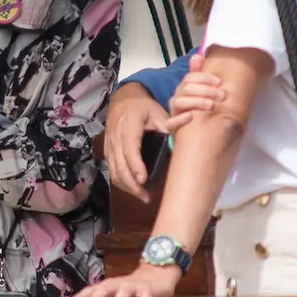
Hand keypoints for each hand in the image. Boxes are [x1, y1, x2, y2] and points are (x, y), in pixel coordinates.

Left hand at [68, 263, 180, 296]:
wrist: (156, 274)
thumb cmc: (132, 289)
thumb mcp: (116, 295)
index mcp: (110, 287)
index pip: (93, 289)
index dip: (82, 296)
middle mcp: (119, 285)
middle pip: (106, 289)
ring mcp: (134, 287)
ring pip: (124, 292)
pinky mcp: (149, 290)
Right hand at [105, 83, 170, 200]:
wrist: (123, 99)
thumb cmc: (142, 107)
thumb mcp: (157, 112)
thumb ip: (170, 125)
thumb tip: (188, 131)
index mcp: (129, 127)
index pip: (130, 150)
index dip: (136, 166)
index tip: (144, 180)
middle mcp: (116, 138)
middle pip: (120, 166)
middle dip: (132, 184)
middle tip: (147, 197)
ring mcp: (110, 146)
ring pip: (114, 171)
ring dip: (127, 187)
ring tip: (143, 196)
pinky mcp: (108, 152)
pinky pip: (112, 170)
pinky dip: (122, 182)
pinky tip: (134, 189)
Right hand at [164, 53, 223, 131]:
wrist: (192, 133)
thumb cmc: (197, 109)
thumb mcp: (199, 91)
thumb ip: (198, 74)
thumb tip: (198, 55)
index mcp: (183, 89)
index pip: (190, 78)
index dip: (205, 78)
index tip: (219, 82)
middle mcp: (177, 99)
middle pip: (187, 89)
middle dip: (205, 90)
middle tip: (221, 95)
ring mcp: (174, 112)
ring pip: (180, 103)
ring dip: (197, 102)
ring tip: (212, 105)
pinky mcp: (172, 127)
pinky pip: (171, 122)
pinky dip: (180, 119)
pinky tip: (190, 116)